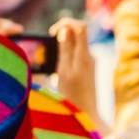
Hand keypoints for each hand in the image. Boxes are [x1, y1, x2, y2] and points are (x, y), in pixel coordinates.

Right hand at [49, 18, 107, 134]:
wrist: (87, 115)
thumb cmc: (73, 96)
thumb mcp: (63, 72)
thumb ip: (65, 50)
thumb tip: (65, 30)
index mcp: (84, 54)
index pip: (80, 25)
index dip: (65, 23)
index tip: (52, 32)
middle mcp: (90, 56)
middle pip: (77, 33)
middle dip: (62, 34)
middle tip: (49, 48)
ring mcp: (89, 63)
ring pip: (75, 45)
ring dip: (62, 46)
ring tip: (52, 61)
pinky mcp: (87, 70)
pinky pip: (75, 56)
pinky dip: (65, 56)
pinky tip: (58, 70)